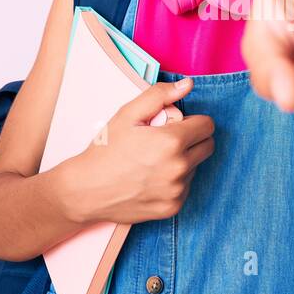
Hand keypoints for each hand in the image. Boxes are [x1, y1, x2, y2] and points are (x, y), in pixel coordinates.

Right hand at [67, 78, 215, 224]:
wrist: (86, 190)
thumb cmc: (105, 150)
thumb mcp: (128, 114)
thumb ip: (160, 95)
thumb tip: (187, 84)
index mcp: (171, 141)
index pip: (207, 126)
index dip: (193, 121)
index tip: (176, 125)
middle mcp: (179, 168)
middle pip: (207, 146)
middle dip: (192, 139)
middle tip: (166, 141)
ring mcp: (177, 191)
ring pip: (195, 167)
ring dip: (182, 161)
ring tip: (153, 161)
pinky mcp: (172, 208)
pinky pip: (184, 188)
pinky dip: (174, 182)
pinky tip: (151, 179)